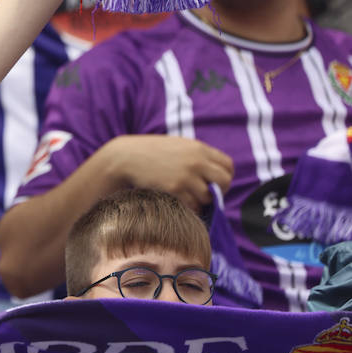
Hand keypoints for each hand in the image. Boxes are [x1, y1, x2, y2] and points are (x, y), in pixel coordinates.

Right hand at [102, 134, 232, 211]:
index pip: (228, 166)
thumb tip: (216, 175)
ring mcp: (185, 176)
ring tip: (187, 197)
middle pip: (225, 182)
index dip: (224, 176)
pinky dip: (188, 207)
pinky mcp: (174, 189)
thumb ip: (197, 156)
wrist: (125, 157)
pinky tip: (178, 201)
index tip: (214, 183)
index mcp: (198, 148)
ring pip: (208, 197)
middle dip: (218, 191)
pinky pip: (192, 205)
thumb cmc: (150, 152)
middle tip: (206, 194)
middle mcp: (196, 161)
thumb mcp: (177, 146)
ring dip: (200, 200)